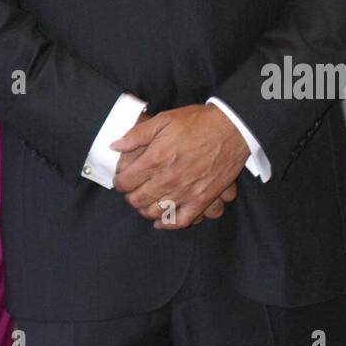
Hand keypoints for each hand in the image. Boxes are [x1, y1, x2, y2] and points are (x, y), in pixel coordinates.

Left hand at [110, 105, 247, 227]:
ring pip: (155, 212)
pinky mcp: (202, 200)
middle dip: (130, 197)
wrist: (231, 129)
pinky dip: (167, 224)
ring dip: (145, 210)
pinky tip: (161, 221)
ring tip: (144, 204)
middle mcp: (167, 179)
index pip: (125, 182)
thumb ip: (136, 135)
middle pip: (138, 200)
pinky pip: (180, 220)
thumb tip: (115, 146)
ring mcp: (185, 192)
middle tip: (131, 191)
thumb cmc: (197, 122)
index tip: (121, 180)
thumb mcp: (163, 120)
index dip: (119, 183)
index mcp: (154, 159)